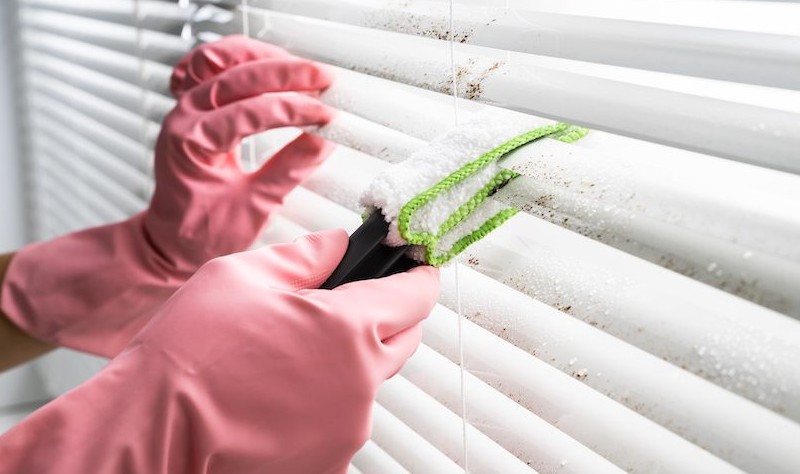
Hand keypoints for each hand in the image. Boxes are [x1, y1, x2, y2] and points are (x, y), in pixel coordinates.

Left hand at [0, 36, 334, 357]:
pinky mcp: (194, 107)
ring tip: (302, 69)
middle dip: (287, 74)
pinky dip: (239, 59)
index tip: (326, 115)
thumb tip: (322, 142)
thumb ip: (289, 171)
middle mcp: (184, 116)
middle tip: (324, 80)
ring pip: (222, 60)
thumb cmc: (200, 232)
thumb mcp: (253, 207)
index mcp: (192, 142)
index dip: (294, 110)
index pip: (251, 112)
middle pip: (238, 76)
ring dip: (264, 58)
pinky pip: (211, 67)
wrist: (170, 240)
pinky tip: (264, 64)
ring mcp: (186, 107)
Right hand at [0, 230, 440, 473]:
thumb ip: (308, 255)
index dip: (419, 276)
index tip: (419, 269)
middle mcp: (361, 380)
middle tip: (357, 305)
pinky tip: (287, 392)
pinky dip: (330, 401)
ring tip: (298, 354)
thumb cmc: (193, 350)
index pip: (415, 295)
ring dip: (354, 362)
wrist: (157, 423)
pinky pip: (345, 419)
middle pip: (406, 338)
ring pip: (373, 380)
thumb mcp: (247, 274)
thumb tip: (338, 245)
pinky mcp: (331, 459)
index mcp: (349, 328)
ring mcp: (349, 426)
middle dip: (393, 316)